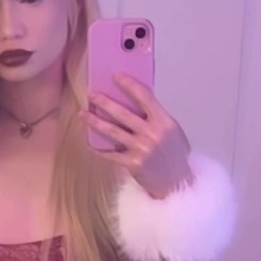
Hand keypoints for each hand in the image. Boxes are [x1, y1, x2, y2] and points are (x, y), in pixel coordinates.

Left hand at [84, 74, 193, 198]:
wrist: (178, 184)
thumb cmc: (175, 156)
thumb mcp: (172, 132)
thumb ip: (156, 118)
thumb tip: (135, 102)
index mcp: (164, 122)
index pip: (145, 98)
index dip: (129, 85)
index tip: (116, 76)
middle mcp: (152, 134)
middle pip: (123, 114)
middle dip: (105, 102)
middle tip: (91, 94)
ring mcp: (141, 149)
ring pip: (112, 132)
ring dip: (95, 122)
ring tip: (83, 114)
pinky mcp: (133, 163)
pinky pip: (110, 153)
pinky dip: (98, 148)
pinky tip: (89, 142)